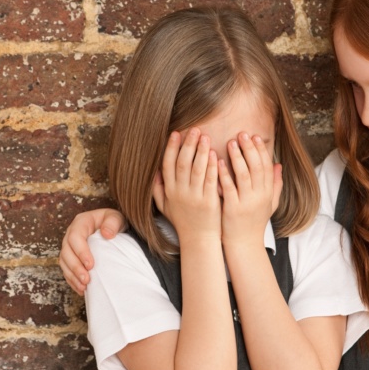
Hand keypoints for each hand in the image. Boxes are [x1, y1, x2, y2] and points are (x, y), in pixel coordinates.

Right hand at [59, 208, 125, 293]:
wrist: (112, 229)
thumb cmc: (113, 223)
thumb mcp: (116, 218)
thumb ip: (112, 223)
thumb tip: (107, 234)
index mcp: (80, 223)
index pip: (75, 237)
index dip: (80, 252)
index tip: (91, 265)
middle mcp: (71, 234)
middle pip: (66, 252)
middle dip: (75, 267)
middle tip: (87, 279)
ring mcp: (69, 247)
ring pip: (64, 262)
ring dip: (73, 276)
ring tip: (84, 286)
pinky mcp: (71, 258)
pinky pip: (67, 270)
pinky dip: (73, 280)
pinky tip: (82, 289)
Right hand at [156, 129, 220, 244]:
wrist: (199, 240)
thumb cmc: (183, 221)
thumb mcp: (165, 207)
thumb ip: (157, 189)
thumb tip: (153, 172)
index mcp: (169, 191)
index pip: (167, 165)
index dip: (171, 147)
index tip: (176, 133)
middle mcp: (180, 193)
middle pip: (182, 163)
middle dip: (188, 145)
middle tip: (195, 129)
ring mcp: (194, 197)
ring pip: (197, 169)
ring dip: (201, 151)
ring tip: (206, 137)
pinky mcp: (209, 202)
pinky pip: (210, 181)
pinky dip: (212, 167)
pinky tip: (215, 155)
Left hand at [219, 133, 281, 245]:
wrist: (244, 244)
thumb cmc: (254, 221)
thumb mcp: (269, 203)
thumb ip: (274, 184)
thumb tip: (278, 164)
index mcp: (267, 192)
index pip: (266, 166)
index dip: (261, 150)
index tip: (255, 136)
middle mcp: (259, 196)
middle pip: (256, 167)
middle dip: (250, 149)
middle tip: (242, 134)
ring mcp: (247, 202)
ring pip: (244, 175)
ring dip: (238, 157)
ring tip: (231, 142)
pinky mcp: (233, 209)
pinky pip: (229, 188)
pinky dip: (225, 173)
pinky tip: (218, 162)